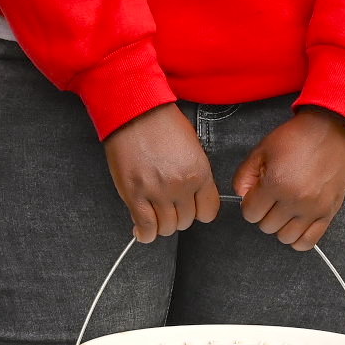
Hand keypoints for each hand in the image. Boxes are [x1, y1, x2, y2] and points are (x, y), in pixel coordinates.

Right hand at [106, 102, 219, 242]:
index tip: (190, 209)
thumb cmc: (162, 123)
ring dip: (161, 225)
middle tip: (167, 207)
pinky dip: (144, 233)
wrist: (135, 112)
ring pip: (167, 228)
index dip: (198, 212)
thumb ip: (196, 175)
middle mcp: (182, 185)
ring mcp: (158, 192)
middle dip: (178, 217)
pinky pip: (145, 226)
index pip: (209, 211)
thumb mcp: (193, 147)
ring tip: (154, 215)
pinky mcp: (135, 195)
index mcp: (200, 172)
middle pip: (186, 221)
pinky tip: (141, 229)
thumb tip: (192, 197)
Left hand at [236, 106, 344, 250]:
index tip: (258, 194)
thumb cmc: (296, 138)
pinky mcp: (329, 212)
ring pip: (286, 237)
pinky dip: (298, 239)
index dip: (250, 203)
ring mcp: (314, 209)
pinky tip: (296, 223)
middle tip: (272, 198)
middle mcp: (296, 200)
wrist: (332, 130)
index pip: (250, 214)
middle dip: (265, 213)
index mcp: (276, 183)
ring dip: (281, 226)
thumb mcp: (262, 150)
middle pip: (267, 227)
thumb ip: (244, 176)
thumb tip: (242, 197)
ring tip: (285, 209)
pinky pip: (309, 242)